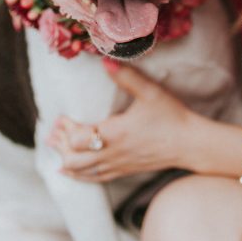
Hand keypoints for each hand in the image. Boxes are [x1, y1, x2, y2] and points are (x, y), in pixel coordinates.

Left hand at [46, 59, 198, 181]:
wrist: (189, 142)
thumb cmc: (170, 116)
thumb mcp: (151, 92)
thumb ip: (127, 77)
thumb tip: (105, 61)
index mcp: (116, 133)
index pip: (79, 138)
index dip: (66, 129)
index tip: (60, 117)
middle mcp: (113, 153)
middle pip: (75, 158)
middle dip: (61, 145)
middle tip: (52, 132)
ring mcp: (118, 165)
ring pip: (82, 170)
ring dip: (65, 159)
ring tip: (54, 147)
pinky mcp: (124, 170)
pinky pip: (95, 178)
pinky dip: (77, 175)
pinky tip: (68, 171)